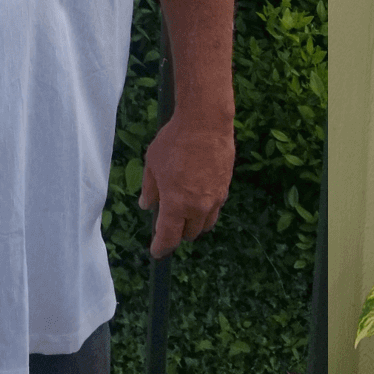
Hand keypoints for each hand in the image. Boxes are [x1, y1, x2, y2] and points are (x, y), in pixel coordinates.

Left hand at [139, 110, 233, 257]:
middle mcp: (198, 206)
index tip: (156, 251)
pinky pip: (216, 207)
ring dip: (194, 223)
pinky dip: (206, 208)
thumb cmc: (175, 141)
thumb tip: (147, 204)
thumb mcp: (152, 164)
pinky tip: (198, 193)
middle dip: (177, 233)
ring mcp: (215, 197)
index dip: (161, 248)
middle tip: (167, 221)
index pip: (168, 238)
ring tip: (184, 210)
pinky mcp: (225, 186)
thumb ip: (150, 188)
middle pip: (189, 234)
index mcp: (176, 204)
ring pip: (205, 223)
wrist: (206, 121)